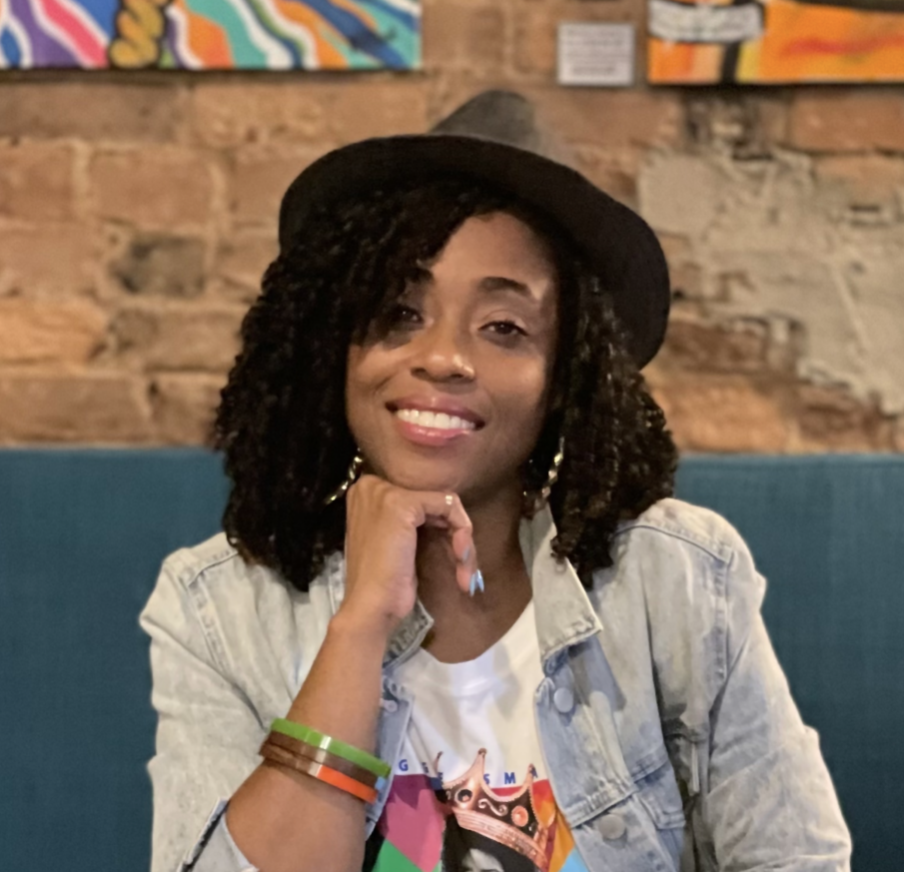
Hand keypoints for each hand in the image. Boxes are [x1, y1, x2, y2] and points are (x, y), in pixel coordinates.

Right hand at [336, 475, 478, 641]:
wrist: (370, 608)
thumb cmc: (384, 583)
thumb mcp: (395, 542)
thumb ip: (411, 521)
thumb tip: (447, 516)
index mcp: (367, 492)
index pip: (420, 499)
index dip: (439, 526)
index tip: (450, 555)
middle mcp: (372, 485)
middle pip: (434, 502)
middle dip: (456, 534)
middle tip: (465, 569)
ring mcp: (386, 493)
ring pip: (446, 505)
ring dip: (464, 540)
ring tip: (466, 574)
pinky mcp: (403, 504)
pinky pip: (449, 506)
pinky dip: (462, 533)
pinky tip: (461, 559)